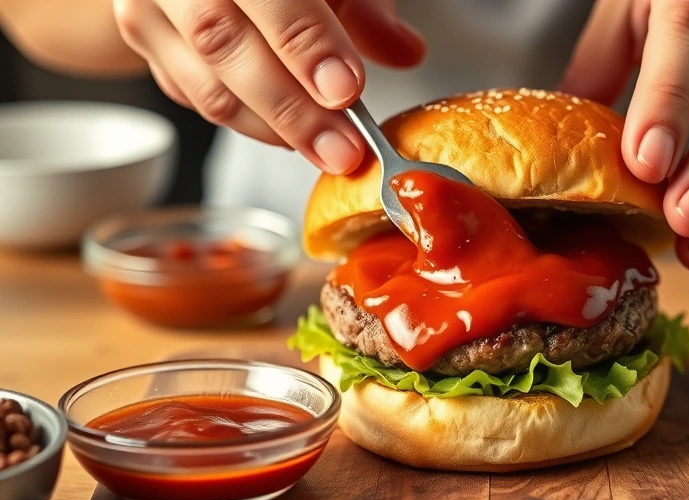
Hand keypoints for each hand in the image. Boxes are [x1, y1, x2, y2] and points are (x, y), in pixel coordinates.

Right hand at [112, 0, 424, 174]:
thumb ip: (364, 8)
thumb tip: (407, 52)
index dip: (306, 44)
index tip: (346, 90)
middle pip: (223, 41)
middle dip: (291, 107)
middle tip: (342, 148)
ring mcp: (147, 2)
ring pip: (203, 80)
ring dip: (270, 128)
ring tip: (325, 152)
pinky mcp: (139, 35)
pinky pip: (189, 93)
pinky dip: (243, 120)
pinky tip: (286, 133)